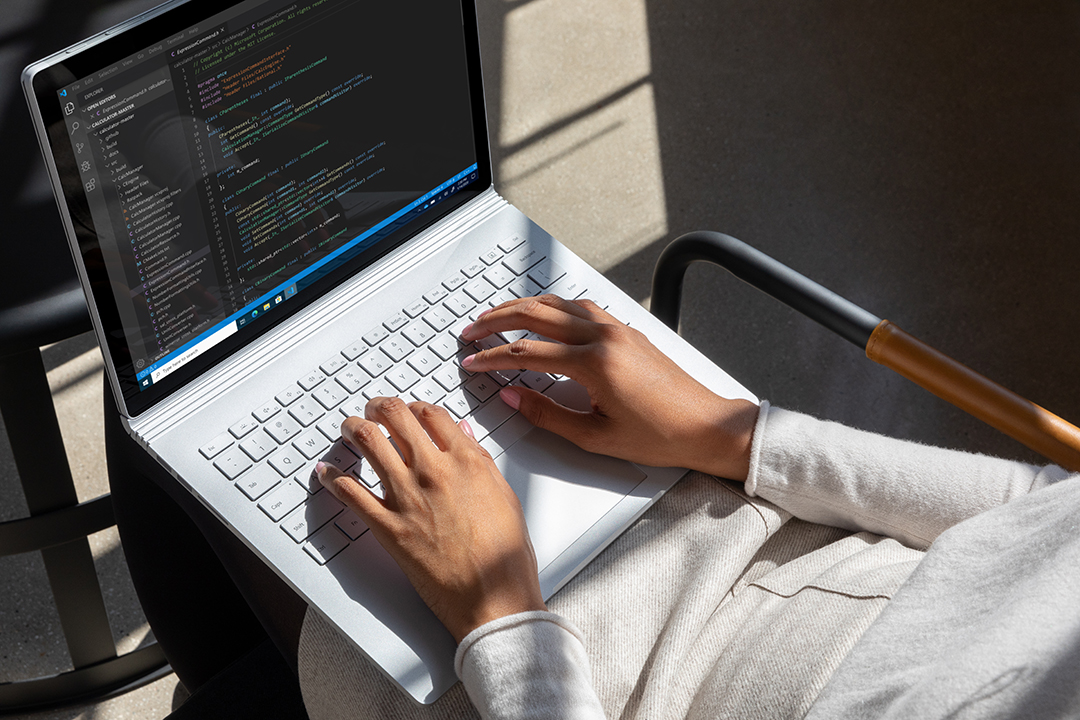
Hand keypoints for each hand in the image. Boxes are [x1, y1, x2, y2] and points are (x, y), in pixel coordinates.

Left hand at [317, 398, 546, 642]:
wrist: (493, 598)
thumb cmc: (505, 556)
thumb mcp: (504, 496)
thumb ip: (480, 461)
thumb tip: (463, 434)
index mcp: (466, 461)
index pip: (431, 414)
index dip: (414, 407)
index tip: (407, 411)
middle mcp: (433, 472)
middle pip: (395, 417)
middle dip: (378, 407)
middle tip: (372, 410)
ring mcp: (408, 498)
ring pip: (369, 443)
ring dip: (353, 429)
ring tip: (350, 429)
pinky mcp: (388, 527)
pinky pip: (351, 493)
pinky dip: (334, 477)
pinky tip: (327, 471)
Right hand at [461, 295, 757, 480]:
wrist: (706, 427)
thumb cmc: (659, 436)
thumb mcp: (596, 437)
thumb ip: (548, 414)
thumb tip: (513, 397)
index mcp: (595, 364)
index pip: (527, 353)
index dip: (492, 357)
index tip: (472, 362)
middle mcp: (605, 337)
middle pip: (537, 315)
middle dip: (498, 320)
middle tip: (471, 331)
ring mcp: (618, 329)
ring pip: (559, 304)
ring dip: (523, 307)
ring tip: (497, 316)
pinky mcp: (627, 331)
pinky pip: (581, 307)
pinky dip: (553, 306)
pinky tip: (543, 314)